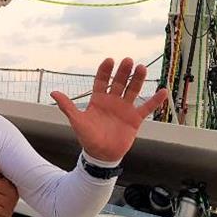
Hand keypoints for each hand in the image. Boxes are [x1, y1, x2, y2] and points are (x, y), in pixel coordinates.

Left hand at [51, 58, 167, 161]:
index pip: (102, 80)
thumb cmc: (88, 138)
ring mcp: (125, 108)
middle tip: (128, 60)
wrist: (102, 155)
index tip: (110, 60)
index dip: (105, 71)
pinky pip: (147, 107)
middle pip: (119, 82)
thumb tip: (53, 93)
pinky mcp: (135, 119)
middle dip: (123, 72)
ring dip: (138, 80)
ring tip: (142, 68)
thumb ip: (68, 106)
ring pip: (133, 90)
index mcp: (98, 99)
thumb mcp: (77, 121)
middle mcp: (112, 100)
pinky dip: (155, 100)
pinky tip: (162, 91)